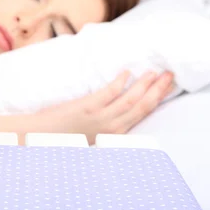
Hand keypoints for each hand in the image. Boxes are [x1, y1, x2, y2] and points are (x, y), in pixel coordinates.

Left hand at [39, 70, 174, 144]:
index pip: (141, 115)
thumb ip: (102, 125)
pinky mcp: (87, 108)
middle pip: (142, 106)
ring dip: (145, 85)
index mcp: (113, 135)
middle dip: (158, 90)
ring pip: (130, 100)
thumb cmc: (61, 136)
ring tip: (155, 72)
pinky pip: (109, 93)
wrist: (40, 137)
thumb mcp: (88, 135)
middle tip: (169, 75)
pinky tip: (127, 73)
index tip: (166, 88)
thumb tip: (111, 110)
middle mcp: (110, 128)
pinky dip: (120, 82)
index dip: (156, 100)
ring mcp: (100, 118)